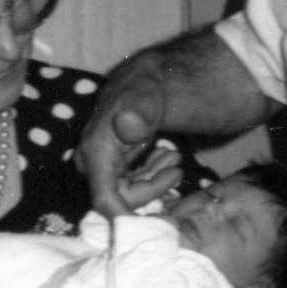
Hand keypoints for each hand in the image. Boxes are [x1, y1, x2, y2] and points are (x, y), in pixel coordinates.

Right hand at [75, 57, 176, 216]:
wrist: (188, 61)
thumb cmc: (181, 77)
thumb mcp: (163, 91)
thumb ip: (143, 109)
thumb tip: (126, 127)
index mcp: (100, 142)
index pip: (103, 199)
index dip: (128, 218)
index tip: (162, 226)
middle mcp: (98, 150)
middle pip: (112, 199)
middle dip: (144, 197)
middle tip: (175, 171)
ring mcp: (110, 150)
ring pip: (122, 190)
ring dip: (150, 184)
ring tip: (175, 162)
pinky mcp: (123, 150)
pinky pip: (128, 177)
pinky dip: (149, 176)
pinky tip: (168, 159)